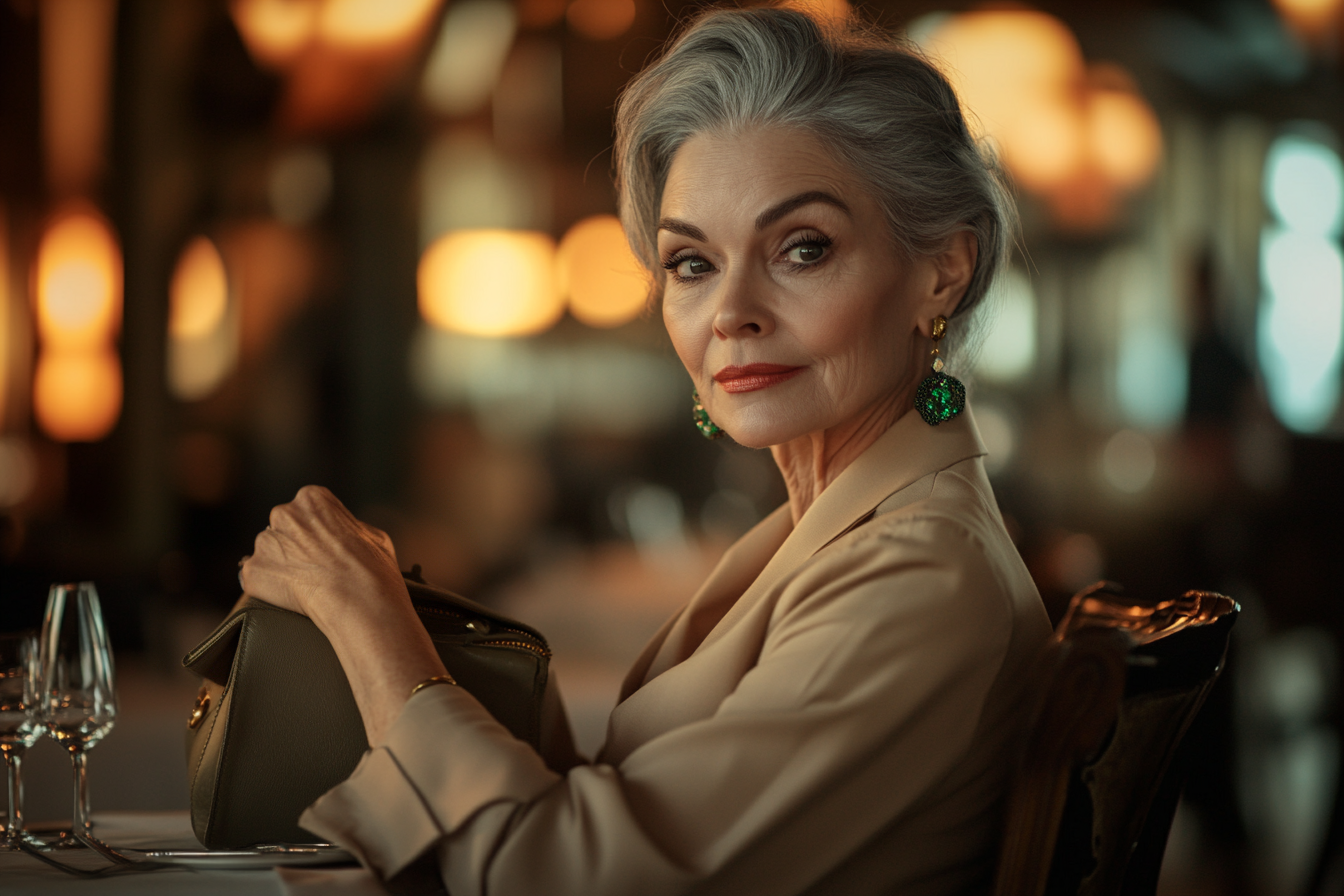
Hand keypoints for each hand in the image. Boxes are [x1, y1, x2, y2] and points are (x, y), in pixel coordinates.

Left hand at [239, 485, 404, 624]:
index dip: (317, 533)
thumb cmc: (373, 570)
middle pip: (282, 530)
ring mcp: (265, 542)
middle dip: (294, 547)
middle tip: (315, 569)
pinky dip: (269, 589)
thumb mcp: (373, 535)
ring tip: (306, 586)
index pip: (305, 511)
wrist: (361, 602)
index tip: (326, 550)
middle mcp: (284, 513)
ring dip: (281, 568)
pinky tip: (292, 597)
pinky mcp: (253, 570)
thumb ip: (348, 527)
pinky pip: (256, 578)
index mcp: (313, 498)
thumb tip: (342, 533)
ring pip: (268, 554)